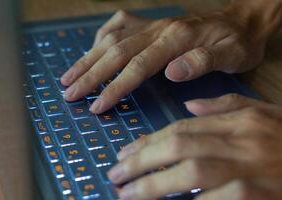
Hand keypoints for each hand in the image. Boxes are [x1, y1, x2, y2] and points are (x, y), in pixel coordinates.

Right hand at [61, 3, 271, 113]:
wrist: (240, 21)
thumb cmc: (236, 42)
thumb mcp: (231, 54)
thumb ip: (202, 61)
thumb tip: (171, 72)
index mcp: (176, 39)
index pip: (137, 66)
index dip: (114, 87)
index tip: (95, 105)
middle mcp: (158, 28)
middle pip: (116, 52)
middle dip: (90, 75)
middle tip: (69, 92)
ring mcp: (152, 24)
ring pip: (111, 38)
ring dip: (88, 58)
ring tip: (68, 76)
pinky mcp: (150, 23)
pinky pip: (119, 25)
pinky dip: (102, 38)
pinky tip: (93, 49)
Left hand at [107, 94, 281, 199]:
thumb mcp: (262, 114)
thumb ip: (224, 107)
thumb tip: (188, 109)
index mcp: (240, 122)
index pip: (182, 129)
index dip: (149, 141)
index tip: (125, 152)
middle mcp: (242, 142)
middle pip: (179, 147)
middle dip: (141, 161)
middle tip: (116, 174)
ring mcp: (250, 171)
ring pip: (191, 173)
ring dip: (154, 185)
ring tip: (127, 193)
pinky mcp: (256, 198)